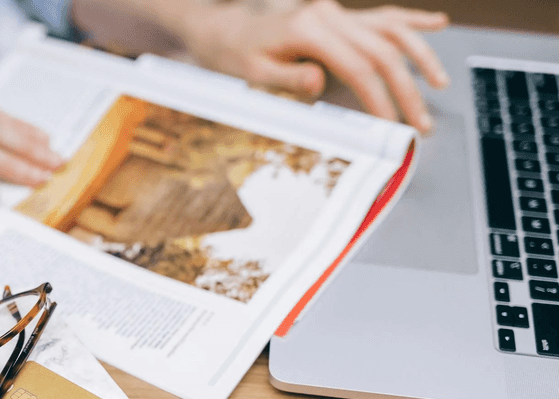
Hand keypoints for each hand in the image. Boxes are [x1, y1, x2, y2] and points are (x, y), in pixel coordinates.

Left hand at [179, 0, 449, 133]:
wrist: (222, 30)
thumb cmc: (234, 55)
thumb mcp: (252, 73)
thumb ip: (287, 77)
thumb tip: (319, 81)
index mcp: (308, 28)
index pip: (357, 66)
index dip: (379, 97)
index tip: (391, 124)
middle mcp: (327, 14)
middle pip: (382, 49)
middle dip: (406, 88)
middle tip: (421, 122)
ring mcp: (335, 12)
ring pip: (391, 28)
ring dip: (420, 55)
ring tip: (439, 83)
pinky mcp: (338, 15)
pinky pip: (381, 14)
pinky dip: (412, 19)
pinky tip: (437, 23)